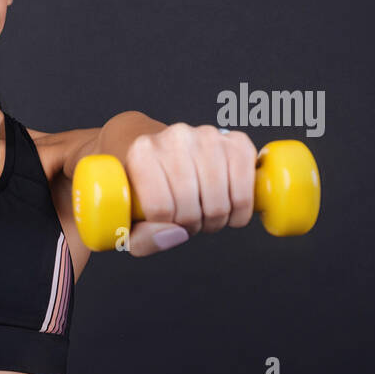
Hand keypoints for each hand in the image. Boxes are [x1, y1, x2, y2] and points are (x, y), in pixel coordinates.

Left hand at [125, 122, 256, 255]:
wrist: (161, 150)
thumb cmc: (144, 187)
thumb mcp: (129, 217)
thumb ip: (142, 237)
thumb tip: (177, 234)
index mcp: (142, 152)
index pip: (160, 209)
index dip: (165, 226)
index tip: (164, 220)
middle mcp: (175, 138)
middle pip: (191, 208)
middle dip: (191, 226)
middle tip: (186, 220)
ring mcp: (209, 136)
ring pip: (219, 203)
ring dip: (215, 221)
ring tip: (204, 214)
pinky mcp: (237, 142)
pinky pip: (245, 192)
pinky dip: (240, 211)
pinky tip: (229, 209)